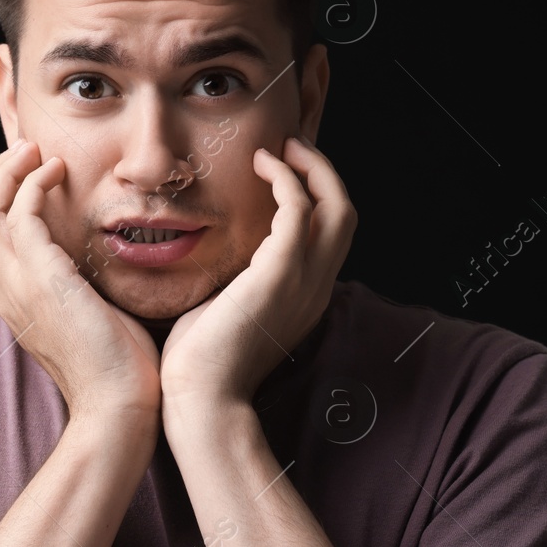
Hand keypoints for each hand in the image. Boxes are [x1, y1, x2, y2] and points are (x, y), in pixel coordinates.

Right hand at [0, 139, 161, 428]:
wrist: (120, 406)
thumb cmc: (119, 367)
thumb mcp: (90, 316)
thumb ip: (82, 286)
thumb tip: (102, 262)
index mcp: (14, 299)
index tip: (30, 170)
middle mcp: (6, 290)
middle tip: (26, 149)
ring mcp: (17, 285)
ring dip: (7, 171)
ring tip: (35, 151)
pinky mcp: (41, 278)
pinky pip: (20, 215)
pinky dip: (34, 185)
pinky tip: (59, 172)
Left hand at [159, 136, 355, 410]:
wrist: (201, 399)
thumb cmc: (201, 361)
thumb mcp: (228, 310)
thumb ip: (235, 280)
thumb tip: (213, 254)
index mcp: (306, 296)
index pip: (331, 234)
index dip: (317, 195)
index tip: (285, 169)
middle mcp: (316, 286)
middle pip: (345, 213)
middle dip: (323, 172)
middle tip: (290, 147)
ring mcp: (304, 280)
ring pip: (336, 205)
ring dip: (311, 168)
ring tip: (280, 149)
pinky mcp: (280, 272)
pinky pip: (299, 209)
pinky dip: (286, 178)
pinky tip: (261, 164)